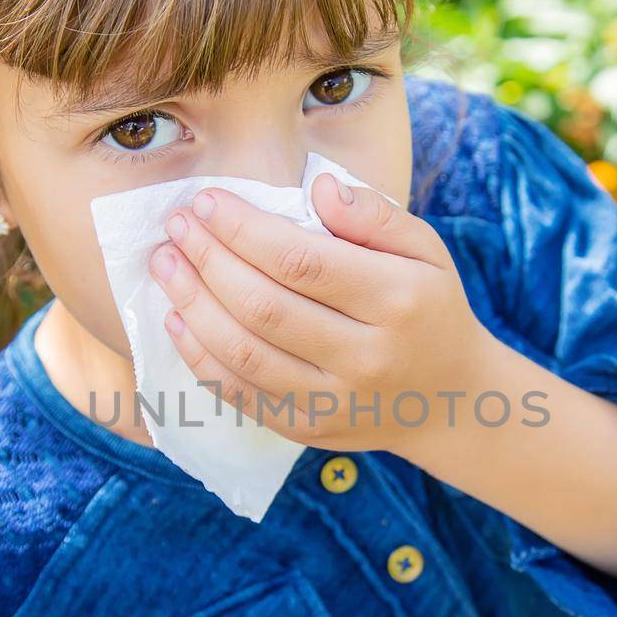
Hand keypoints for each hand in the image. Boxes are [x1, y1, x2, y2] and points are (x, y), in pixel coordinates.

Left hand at [148, 171, 484, 453]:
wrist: (450, 400)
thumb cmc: (428, 308)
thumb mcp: (426, 251)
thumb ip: (375, 215)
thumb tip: (319, 186)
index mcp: (398, 301)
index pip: (302, 262)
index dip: (245, 230)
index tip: (208, 202)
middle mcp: (366, 356)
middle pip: (264, 306)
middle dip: (209, 260)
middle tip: (177, 226)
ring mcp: (335, 401)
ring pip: (244, 353)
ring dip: (193, 305)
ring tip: (167, 264)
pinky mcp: (309, 429)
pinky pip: (240, 394)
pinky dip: (200, 356)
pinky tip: (178, 319)